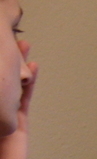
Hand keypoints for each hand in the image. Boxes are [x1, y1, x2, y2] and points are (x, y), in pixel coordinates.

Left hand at [0, 40, 37, 158]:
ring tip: (21, 44)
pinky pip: (25, 96)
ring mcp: (4, 112)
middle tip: (5, 37)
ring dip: (16, 63)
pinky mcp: (18, 121)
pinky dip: (29, 81)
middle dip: (1, 59)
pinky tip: (32, 66)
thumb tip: (1, 87)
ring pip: (10, 82)